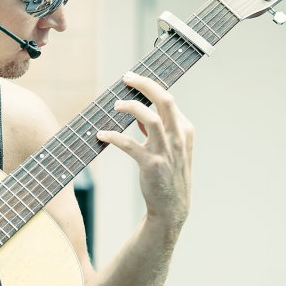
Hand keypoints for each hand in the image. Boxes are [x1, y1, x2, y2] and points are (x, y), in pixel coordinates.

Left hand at [97, 71, 193, 231]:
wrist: (172, 207)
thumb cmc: (169, 174)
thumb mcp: (171, 148)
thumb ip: (159, 129)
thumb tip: (138, 113)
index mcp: (184, 130)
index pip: (168, 100)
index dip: (150, 86)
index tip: (133, 79)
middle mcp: (178, 137)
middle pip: (164, 101)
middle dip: (145, 85)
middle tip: (127, 78)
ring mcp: (166, 151)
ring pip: (150, 118)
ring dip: (130, 107)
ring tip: (115, 104)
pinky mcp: (151, 165)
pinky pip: (130, 145)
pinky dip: (114, 137)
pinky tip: (101, 134)